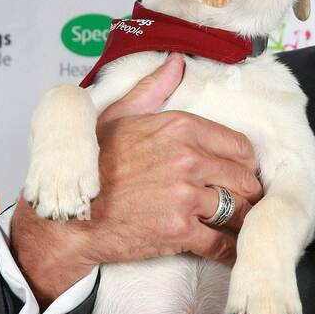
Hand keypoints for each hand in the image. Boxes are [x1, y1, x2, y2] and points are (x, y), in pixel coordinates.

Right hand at [11, 54, 264, 304]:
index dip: (243, 164)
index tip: (238, 174)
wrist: (67, 216)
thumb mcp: (117, 116)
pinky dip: (228, 250)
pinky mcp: (179, 231)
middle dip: (246, 194)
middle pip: (245, 179)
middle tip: (241, 203)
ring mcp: (185, 196)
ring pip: (239, 210)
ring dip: (240, 221)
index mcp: (179, 128)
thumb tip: (177, 63)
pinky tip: (229, 250)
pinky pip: (221, 243)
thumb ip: (152, 90)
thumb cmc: (89, 166)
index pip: (239, 146)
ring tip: (237, 226)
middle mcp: (187, 159)